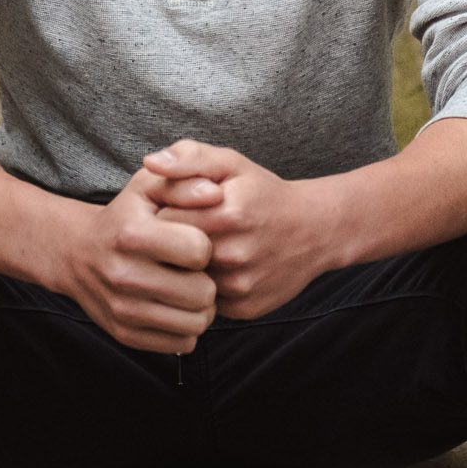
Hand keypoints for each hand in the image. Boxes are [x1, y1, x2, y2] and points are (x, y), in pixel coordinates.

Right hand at [52, 165, 219, 352]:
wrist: (77, 254)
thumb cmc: (123, 216)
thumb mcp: (147, 187)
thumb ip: (183, 182)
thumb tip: (216, 193)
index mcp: (132, 235)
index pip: (199, 250)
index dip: (204, 245)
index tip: (191, 241)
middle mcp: (124, 275)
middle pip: (203, 292)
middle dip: (206, 279)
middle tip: (194, 270)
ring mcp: (123, 310)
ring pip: (198, 322)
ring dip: (201, 306)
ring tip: (188, 287)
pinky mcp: (126, 334)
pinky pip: (183, 343)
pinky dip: (187, 327)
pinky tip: (175, 306)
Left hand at [140, 139, 340, 320]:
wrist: (315, 231)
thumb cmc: (264, 193)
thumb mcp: (232, 164)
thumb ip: (190, 158)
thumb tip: (150, 163)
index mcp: (228, 214)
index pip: (163, 221)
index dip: (161, 213)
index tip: (169, 208)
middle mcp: (234, 255)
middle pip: (172, 254)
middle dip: (170, 242)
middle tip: (182, 230)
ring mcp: (240, 286)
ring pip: (186, 281)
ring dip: (186, 268)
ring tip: (200, 248)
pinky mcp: (245, 309)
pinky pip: (206, 301)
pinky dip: (205, 286)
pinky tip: (217, 269)